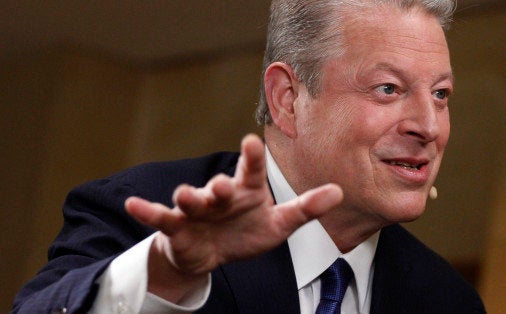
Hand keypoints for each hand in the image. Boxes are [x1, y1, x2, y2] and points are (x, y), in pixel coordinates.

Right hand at [125, 134, 342, 301]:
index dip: (251, 158)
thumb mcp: (279, 224)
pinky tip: (134, 205)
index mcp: (246, 190)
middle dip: (220, 187)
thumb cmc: (246, 232)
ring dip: (188, 197)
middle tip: (225, 186)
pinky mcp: (176, 226)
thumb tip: (340, 191)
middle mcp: (220, 194)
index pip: (251, 171)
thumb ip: (306, 208)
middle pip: (219, 187)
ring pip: (190, 199)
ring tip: (187, 196)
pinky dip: (147, 211)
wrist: (214, 252)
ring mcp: (196, 209)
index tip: (252, 141)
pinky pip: (160, 217)